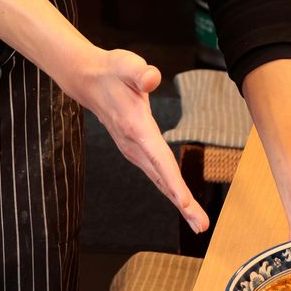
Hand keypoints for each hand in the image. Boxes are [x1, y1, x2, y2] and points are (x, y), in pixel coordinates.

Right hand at [74, 47, 208, 234]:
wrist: (89, 80)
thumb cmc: (112, 71)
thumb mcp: (126, 64)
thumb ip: (140, 72)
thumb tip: (152, 77)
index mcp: (136, 128)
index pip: (159, 159)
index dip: (173, 183)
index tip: (186, 204)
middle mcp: (134, 145)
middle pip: (162, 178)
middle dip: (182, 204)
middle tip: (201, 226)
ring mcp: (133, 150)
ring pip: (159, 180)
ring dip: (178, 201)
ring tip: (197, 222)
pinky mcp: (135, 150)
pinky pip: (156, 174)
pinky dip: (170, 189)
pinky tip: (181, 201)